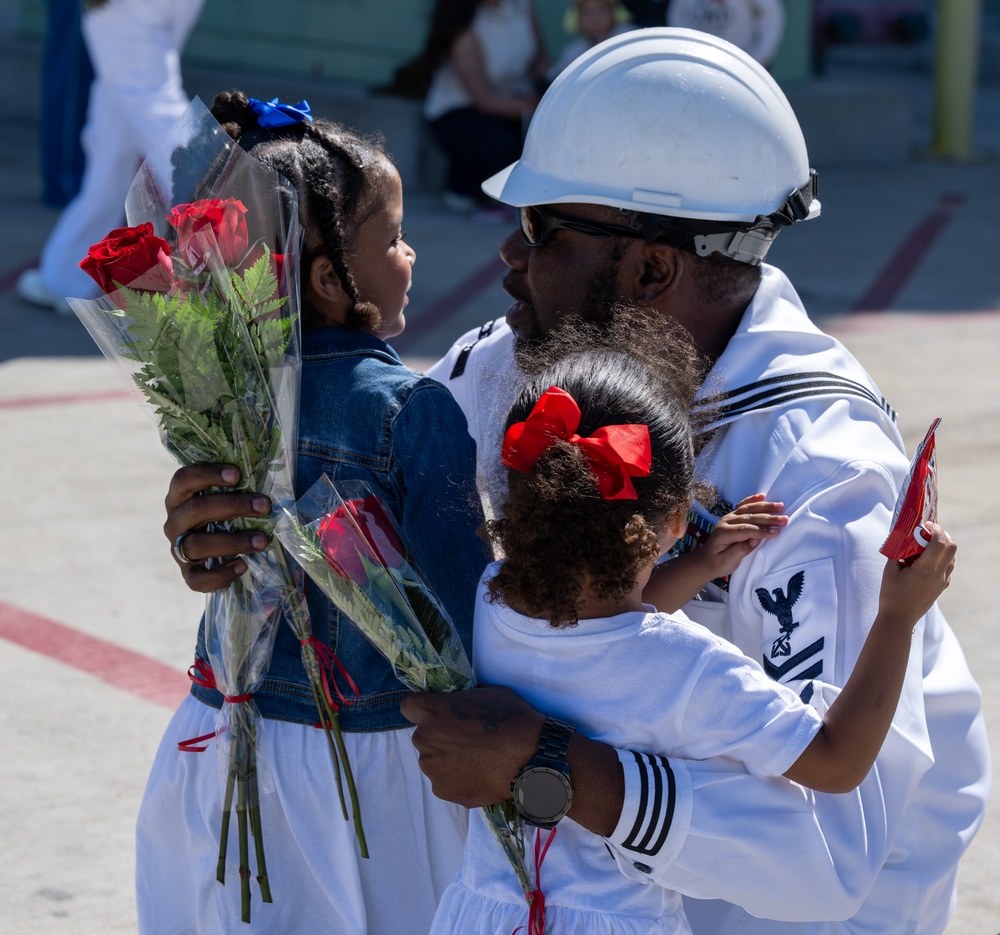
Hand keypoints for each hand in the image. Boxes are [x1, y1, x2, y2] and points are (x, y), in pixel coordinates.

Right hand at [163, 464, 271, 592]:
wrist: (217, 551)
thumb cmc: (227, 514)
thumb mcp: (229, 497)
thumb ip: (239, 486)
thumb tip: (269, 474)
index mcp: (180, 496)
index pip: (184, 479)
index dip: (208, 474)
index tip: (237, 474)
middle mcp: (175, 521)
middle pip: (196, 510)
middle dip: (233, 506)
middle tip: (264, 506)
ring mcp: (178, 549)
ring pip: (198, 545)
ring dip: (233, 542)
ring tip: (262, 541)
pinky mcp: (187, 573)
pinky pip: (197, 580)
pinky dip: (220, 575)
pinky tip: (243, 566)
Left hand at [400, 685, 544, 806]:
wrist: (530, 757)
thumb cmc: (511, 718)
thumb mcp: (488, 694)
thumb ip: (464, 699)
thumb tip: (461, 703)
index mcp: (432, 712)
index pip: (409, 707)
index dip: (423, 709)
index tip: (438, 714)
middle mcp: (425, 740)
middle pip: (424, 737)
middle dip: (440, 737)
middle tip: (467, 740)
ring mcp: (433, 770)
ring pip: (435, 762)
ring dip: (449, 761)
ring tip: (477, 761)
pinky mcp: (445, 792)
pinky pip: (448, 782)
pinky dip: (460, 780)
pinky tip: (481, 775)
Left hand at [699, 493, 787, 578]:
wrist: (705, 561)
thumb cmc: (717, 563)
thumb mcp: (728, 562)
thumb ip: (741, 550)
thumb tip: (755, 539)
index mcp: (724, 533)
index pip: (746, 530)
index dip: (761, 530)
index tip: (776, 532)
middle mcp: (726, 522)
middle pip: (750, 517)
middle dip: (768, 518)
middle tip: (784, 519)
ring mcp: (728, 517)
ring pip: (748, 509)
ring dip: (765, 507)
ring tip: (780, 506)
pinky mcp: (732, 517)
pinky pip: (743, 506)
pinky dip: (753, 500)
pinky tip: (762, 496)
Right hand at [878, 521, 956, 624]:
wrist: (899, 619)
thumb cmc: (892, 595)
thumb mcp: (890, 570)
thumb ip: (897, 553)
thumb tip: (900, 540)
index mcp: (926, 568)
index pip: (941, 542)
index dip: (936, 529)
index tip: (925, 525)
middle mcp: (938, 574)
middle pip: (952, 547)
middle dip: (943, 535)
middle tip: (929, 532)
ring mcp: (942, 582)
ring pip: (952, 558)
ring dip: (943, 548)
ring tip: (927, 546)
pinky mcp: (941, 588)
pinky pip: (948, 569)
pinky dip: (941, 560)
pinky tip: (927, 562)